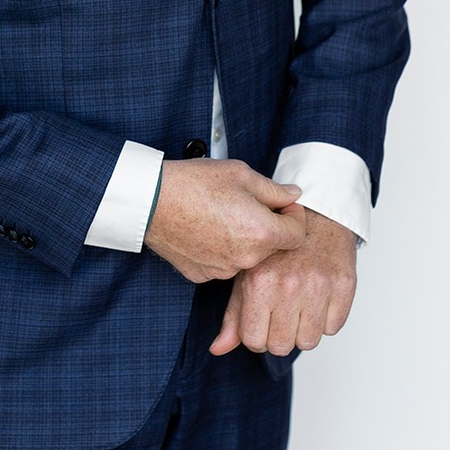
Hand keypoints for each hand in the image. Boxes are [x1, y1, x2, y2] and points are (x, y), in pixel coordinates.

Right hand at [142, 159, 306, 282]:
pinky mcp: (203, 275)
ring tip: (221, 214)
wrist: (151, 201)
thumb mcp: (241, 174)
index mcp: (262, 232)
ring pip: (247, 256)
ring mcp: (223, 271)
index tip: (283, 204)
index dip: (294, 216)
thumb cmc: (194, 183)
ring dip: (243, 238)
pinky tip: (206, 229)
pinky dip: (221, 249)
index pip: (299, 234)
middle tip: (247, 203)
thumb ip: (274, 189)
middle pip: (272, 246)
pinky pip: (223, 263)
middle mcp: (246, 259)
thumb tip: (293, 195)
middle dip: (267, 226)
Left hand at [209, 208, 356, 356]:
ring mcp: (319, 285)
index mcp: (260, 281)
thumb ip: (233, 314)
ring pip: (309, 341)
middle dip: (279, 335)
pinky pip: (333, 327)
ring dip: (303, 329)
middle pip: (281, 346)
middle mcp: (290, 285)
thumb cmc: (277, 245)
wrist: (316, 211)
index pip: (254, 341)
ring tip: (300, 305)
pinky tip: (317, 297)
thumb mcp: (247, 272)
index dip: (256, 336)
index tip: (261, 322)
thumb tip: (218, 349)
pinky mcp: (344, 285)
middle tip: (281, 314)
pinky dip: (325, 318)